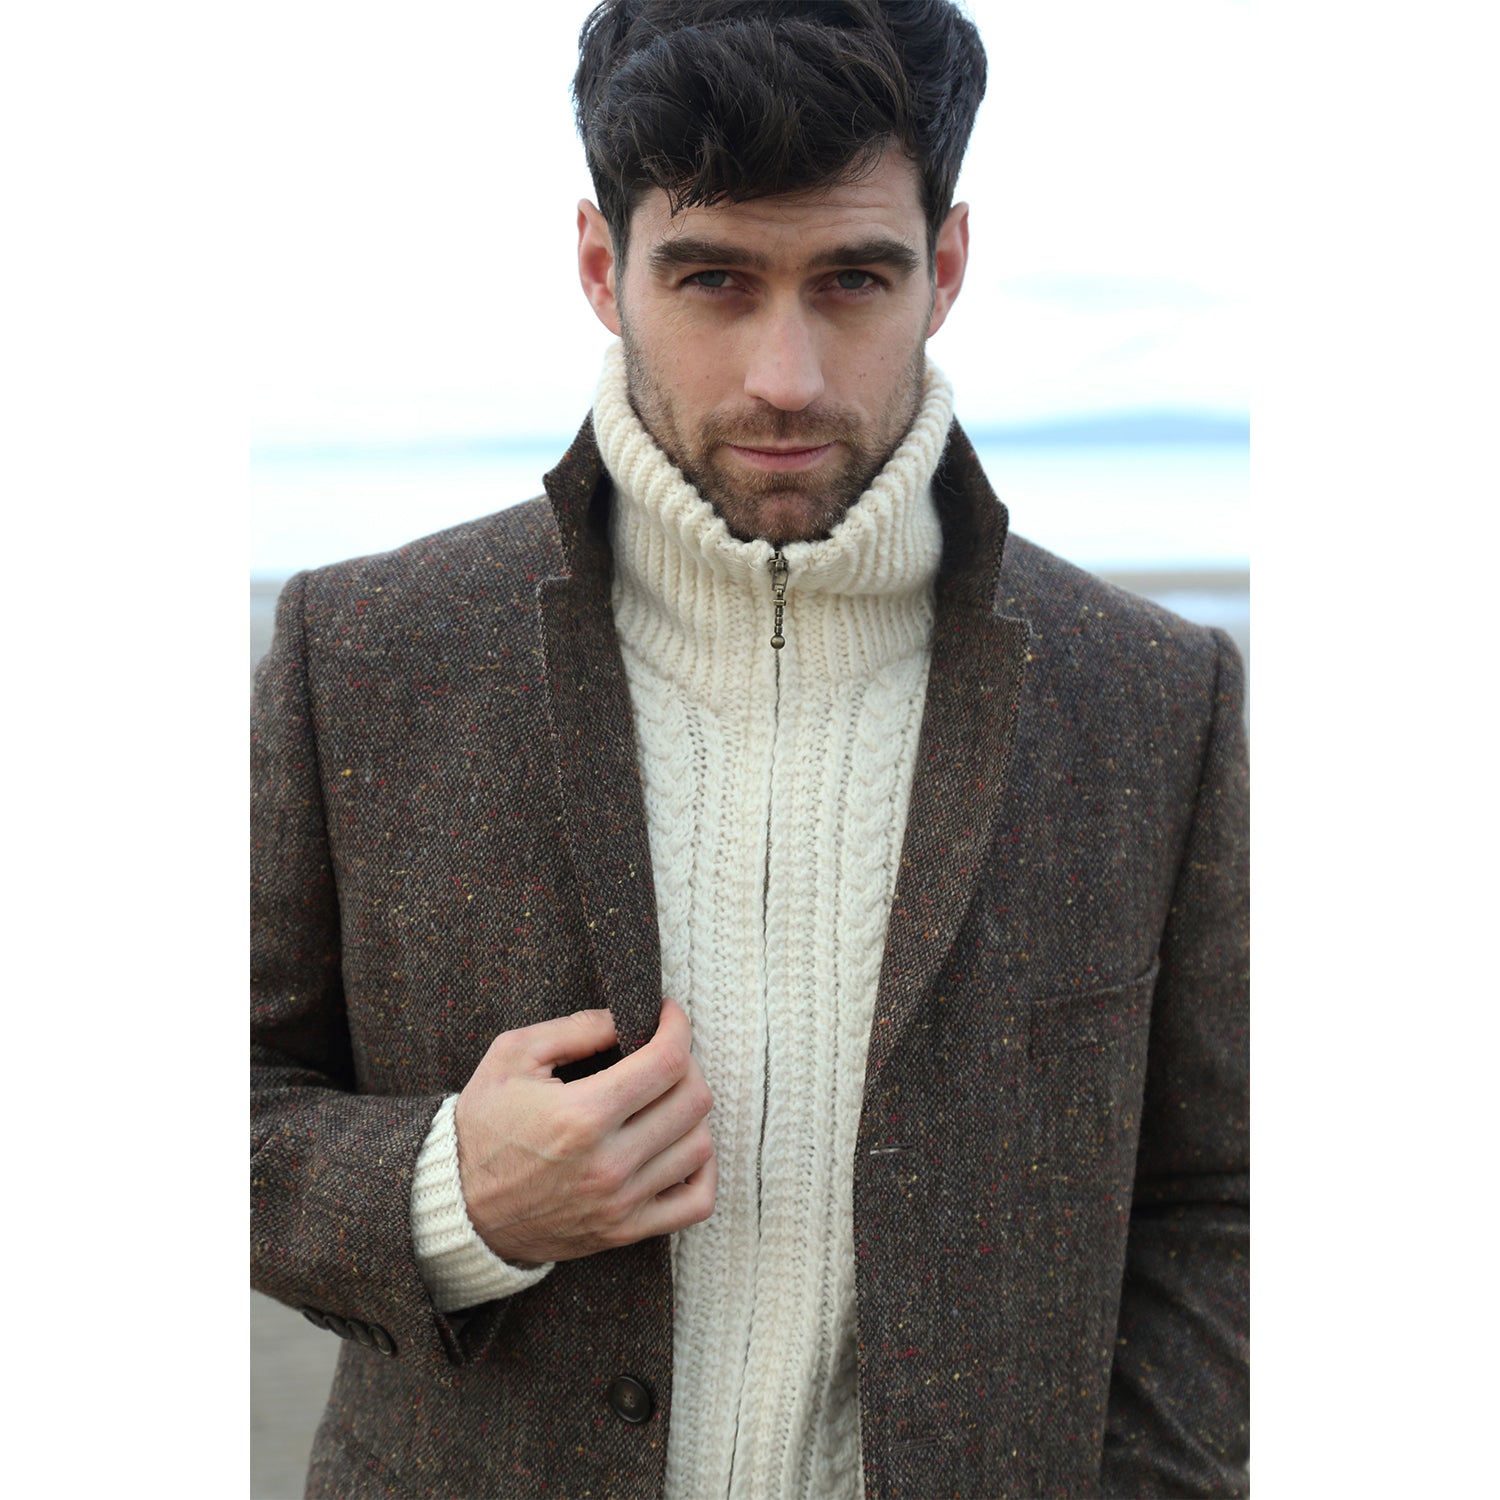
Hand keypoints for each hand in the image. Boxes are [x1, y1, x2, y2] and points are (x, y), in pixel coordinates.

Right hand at [453, 997, 715, 1264]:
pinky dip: (702, 1169)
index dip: (677, 1026)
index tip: (666, 1014)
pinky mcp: (625, 1231)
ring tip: (664, 1097)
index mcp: (582, 1114)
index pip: (668, 1060)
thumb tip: (630, 1019)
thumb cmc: (484, 1124)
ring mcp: (621, 1203)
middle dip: (687, 1063)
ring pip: (701, 1146)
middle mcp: (609, 1163)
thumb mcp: (514, 1056)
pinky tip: (679, 1145)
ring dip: (692, 1112)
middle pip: (694, 1100)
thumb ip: (578, 1028)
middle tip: (661, 1052)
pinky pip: (696, 1202)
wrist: (458, 1208)